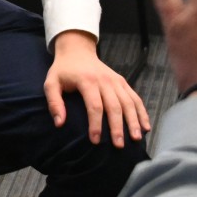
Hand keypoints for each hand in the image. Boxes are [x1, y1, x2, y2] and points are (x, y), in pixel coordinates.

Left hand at [44, 30, 150, 146]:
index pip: (94, 106)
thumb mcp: (51, 83)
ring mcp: (116, 81)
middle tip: (118, 145)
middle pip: (114, 106)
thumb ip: (54, 103)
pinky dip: (142, 112)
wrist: (77, 51)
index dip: (95, 124)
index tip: (95, 141)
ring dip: (133, 121)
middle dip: (117, 127)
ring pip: (128, 102)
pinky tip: (145, 126)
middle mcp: (104, 80)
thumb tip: (59, 123)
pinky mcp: (122, 82)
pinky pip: (135, 97)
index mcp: (87, 81)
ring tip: (136, 138)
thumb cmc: (63, 70)